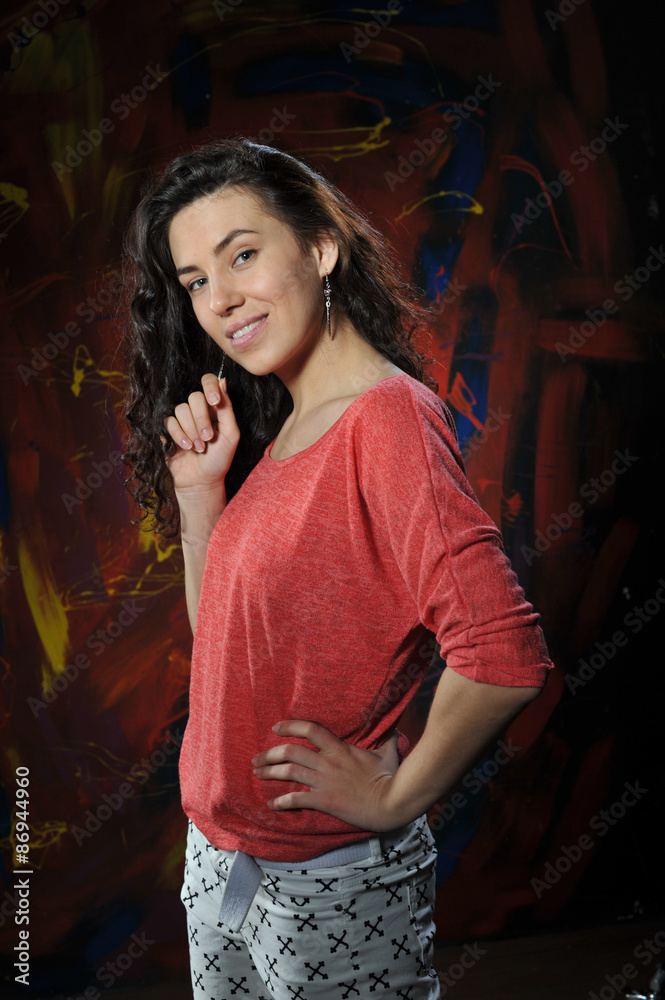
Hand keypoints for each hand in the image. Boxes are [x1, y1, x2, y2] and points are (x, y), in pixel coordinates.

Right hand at [162, 373, 239, 491]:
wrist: (201, 480)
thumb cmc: (219, 459)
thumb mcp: (231, 434)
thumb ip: (227, 408)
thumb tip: (223, 381)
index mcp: (214, 408)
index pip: (209, 381)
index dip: (210, 386)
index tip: (214, 402)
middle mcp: (197, 410)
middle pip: (194, 397)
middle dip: (202, 419)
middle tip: (208, 438)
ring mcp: (182, 419)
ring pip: (181, 410)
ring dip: (191, 431)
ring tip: (199, 448)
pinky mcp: (168, 429)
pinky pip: (169, 422)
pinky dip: (179, 436)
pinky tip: (187, 448)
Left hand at [251, 720, 404, 831]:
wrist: (391, 802)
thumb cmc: (391, 777)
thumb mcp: (389, 753)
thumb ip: (388, 740)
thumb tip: (395, 729)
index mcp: (340, 748)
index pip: (310, 729)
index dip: (290, 726)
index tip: (275, 728)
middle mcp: (327, 762)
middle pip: (290, 752)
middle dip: (269, 754)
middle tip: (257, 758)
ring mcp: (324, 781)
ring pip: (289, 773)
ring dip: (270, 773)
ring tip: (258, 774)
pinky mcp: (324, 801)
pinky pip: (296, 799)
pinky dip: (281, 802)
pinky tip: (272, 804)